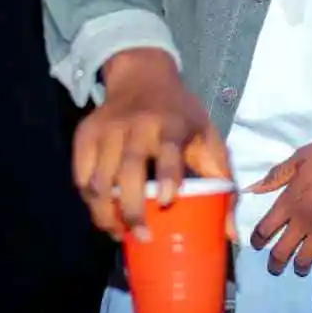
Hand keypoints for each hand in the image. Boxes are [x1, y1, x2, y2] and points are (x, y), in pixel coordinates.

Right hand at [73, 49, 235, 242]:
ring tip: (118, 233)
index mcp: (173, 124)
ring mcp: (108, 129)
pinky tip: (102, 212)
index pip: (169, 149)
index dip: (168, 174)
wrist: (142, 76)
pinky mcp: (86, 133)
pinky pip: (81, 175)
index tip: (167, 200)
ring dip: (106, 212)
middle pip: (129, 170)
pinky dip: (88, 199)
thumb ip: (221, 179)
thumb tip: (230, 234)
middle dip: (132, 209)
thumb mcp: (207, 136)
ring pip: (100, 179)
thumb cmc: (180, 114)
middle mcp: (138, 125)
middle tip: (141, 236)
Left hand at [245, 122, 311, 274]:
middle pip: (281, 252)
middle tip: (274, 265)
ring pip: (304, 261)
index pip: (265, 229)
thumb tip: (254, 188)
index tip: (257, 243)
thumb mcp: (303, 155)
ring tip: (299, 264)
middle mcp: (304, 219)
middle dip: (274, 263)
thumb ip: (278, 174)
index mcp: (291, 199)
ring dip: (298, 265)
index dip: (257, 239)